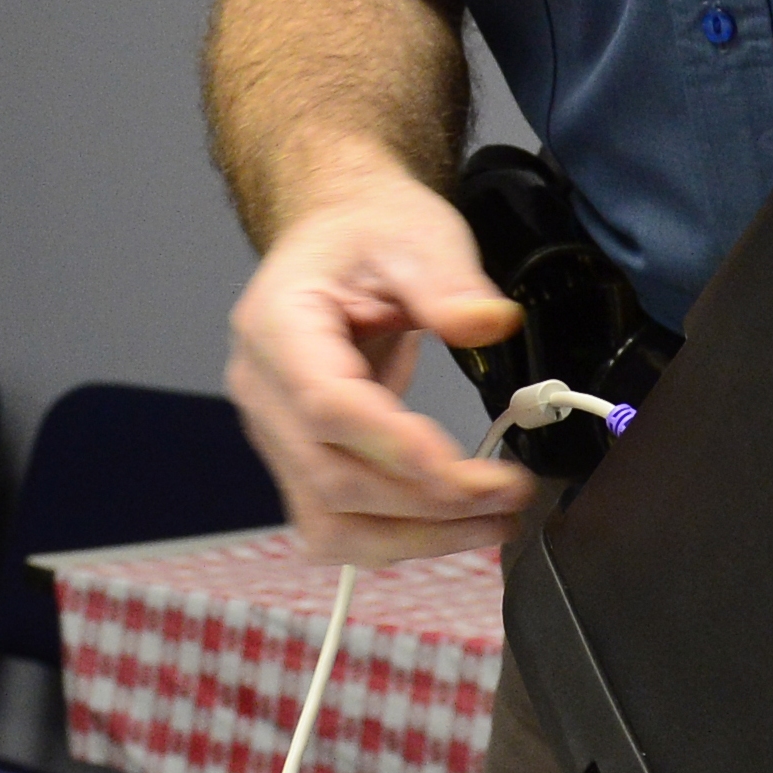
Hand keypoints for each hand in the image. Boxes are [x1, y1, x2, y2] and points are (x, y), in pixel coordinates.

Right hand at [224, 168, 536, 566]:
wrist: (339, 236)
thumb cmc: (369, 233)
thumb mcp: (417, 233)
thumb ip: (448, 281)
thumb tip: (488, 323)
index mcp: (277, 326)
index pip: (326, 407)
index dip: (394, 449)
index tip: (467, 470)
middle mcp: (263, 391)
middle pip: (331, 479)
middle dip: (428, 503)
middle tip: (510, 494)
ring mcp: (275, 435)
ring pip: (330, 523)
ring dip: (416, 539)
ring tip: (493, 524)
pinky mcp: (299, 462)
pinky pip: (336, 525)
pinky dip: (396, 540)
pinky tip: (452, 527)